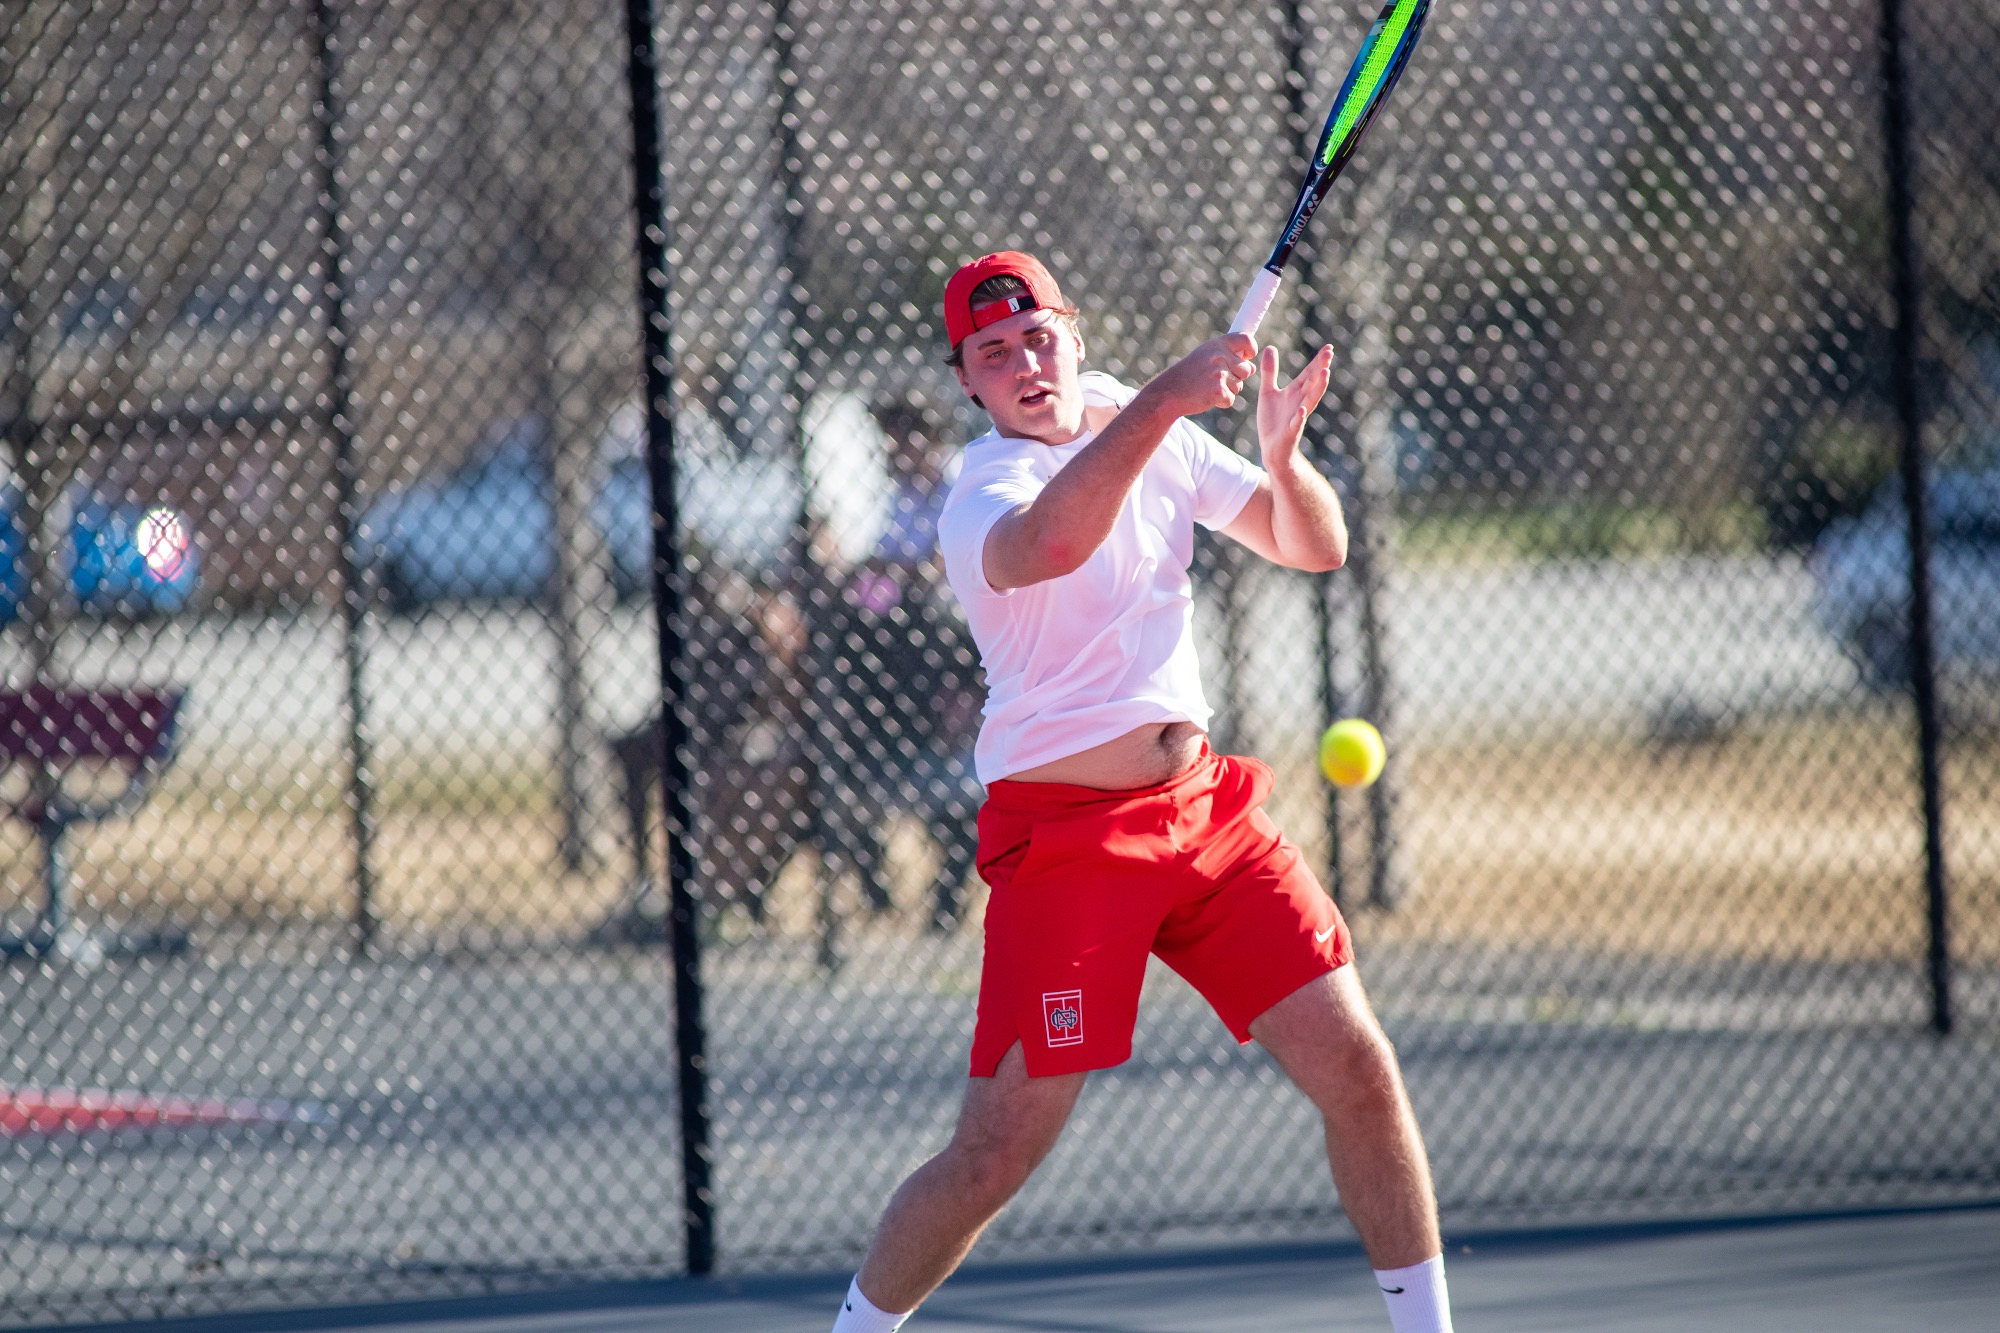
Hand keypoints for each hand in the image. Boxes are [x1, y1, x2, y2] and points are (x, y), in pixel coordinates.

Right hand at [1146, 333, 1258, 416]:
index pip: (1247, 340)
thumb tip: (1252, 367)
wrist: (1168, 392)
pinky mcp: (1218, 391)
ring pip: (1239, 386)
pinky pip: (1231, 399)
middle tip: (1215, 379)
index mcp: (1218, 344)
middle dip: (1236, 377)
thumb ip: (1228, 358)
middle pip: (1246, 369)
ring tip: (1207, 387)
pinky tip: (1207, 397)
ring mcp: (1219, 373)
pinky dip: (1221, 402)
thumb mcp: (1206, 357)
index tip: (1247, 356)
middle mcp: (1219, 356)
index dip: (1251, 349)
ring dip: (1227, 390)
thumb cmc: (1188, 374)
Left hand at [1254, 344, 1333, 468]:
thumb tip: (1270, 347)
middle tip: (1330, 353)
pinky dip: (1300, 416)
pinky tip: (1302, 410)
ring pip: (1310, 400)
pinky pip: (1297, 423)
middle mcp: (1299, 402)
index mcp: (1294, 392)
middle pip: (1312, 383)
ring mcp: (1297, 416)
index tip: (1329, 347)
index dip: (1317, 361)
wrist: (1272, 449)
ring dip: (1319, 388)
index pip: (1309, 373)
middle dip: (1321, 368)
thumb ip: (1270, 371)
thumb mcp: (1268, 392)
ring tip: (1326, 374)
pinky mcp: (1291, 431)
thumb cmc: (1272, 421)